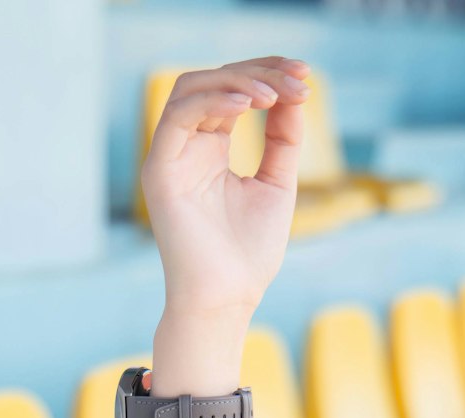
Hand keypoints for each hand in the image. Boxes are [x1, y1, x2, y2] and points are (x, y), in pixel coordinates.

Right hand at [141, 57, 310, 317]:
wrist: (228, 298)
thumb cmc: (249, 253)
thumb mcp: (277, 182)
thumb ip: (282, 137)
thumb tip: (294, 92)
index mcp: (210, 150)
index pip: (232, 92)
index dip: (267, 74)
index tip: (305, 74)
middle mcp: (186, 148)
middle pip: (214, 82)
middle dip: (259, 72)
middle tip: (298, 78)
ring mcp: (169, 158)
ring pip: (192, 89)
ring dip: (237, 81)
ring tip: (275, 93)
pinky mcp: (159, 171)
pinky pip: (179, 115)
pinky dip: (214, 99)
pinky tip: (251, 103)